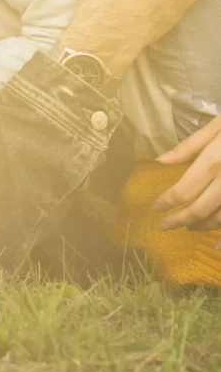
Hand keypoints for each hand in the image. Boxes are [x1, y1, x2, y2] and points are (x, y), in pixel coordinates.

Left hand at [153, 117, 220, 239]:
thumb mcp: (217, 125)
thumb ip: (190, 146)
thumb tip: (160, 161)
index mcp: (214, 161)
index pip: (183, 190)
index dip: (167, 202)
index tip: (156, 207)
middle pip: (199, 209)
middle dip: (179, 220)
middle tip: (165, 225)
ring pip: (220, 219)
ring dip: (202, 225)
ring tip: (190, 225)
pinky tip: (217, 246)